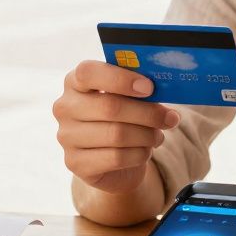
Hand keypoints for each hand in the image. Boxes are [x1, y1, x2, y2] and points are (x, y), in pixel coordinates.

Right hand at [53, 61, 181, 194]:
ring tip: (158, 135)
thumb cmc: (122, 119)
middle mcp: (65, 107)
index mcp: (74, 81)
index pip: (88, 72)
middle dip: (147, 113)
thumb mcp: (127, 99)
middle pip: (110, 107)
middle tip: (170, 117)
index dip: (120, 78)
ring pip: (116, 134)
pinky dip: (139, 154)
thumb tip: (165, 90)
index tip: (149, 87)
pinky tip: (146, 151)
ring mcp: (66, 136)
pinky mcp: (75, 163)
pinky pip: (116, 158)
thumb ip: (138, 90)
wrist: (112, 161)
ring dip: (146, 135)